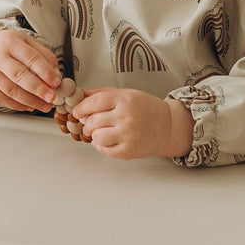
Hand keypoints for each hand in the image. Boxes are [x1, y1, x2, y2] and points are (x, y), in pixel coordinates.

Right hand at [0, 30, 60, 112]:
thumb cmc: (8, 46)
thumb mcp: (27, 41)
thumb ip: (43, 55)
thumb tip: (55, 73)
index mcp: (11, 42)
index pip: (31, 58)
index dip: (45, 72)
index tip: (56, 82)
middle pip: (19, 75)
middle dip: (38, 89)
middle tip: (51, 97)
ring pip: (11, 90)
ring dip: (31, 101)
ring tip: (45, 105)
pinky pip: (2, 99)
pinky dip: (18, 105)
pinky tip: (31, 106)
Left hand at [73, 88, 193, 160]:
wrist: (167, 126)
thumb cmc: (145, 108)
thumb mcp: (126, 94)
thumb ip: (103, 93)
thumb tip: (80, 94)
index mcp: (125, 100)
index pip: (95, 102)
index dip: (81, 107)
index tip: (77, 111)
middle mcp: (127, 117)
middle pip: (93, 121)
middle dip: (87, 122)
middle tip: (90, 122)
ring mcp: (128, 135)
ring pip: (97, 137)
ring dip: (94, 134)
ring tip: (101, 131)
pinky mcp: (129, 150)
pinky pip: (105, 150)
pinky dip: (101, 145)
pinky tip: (108, 139)